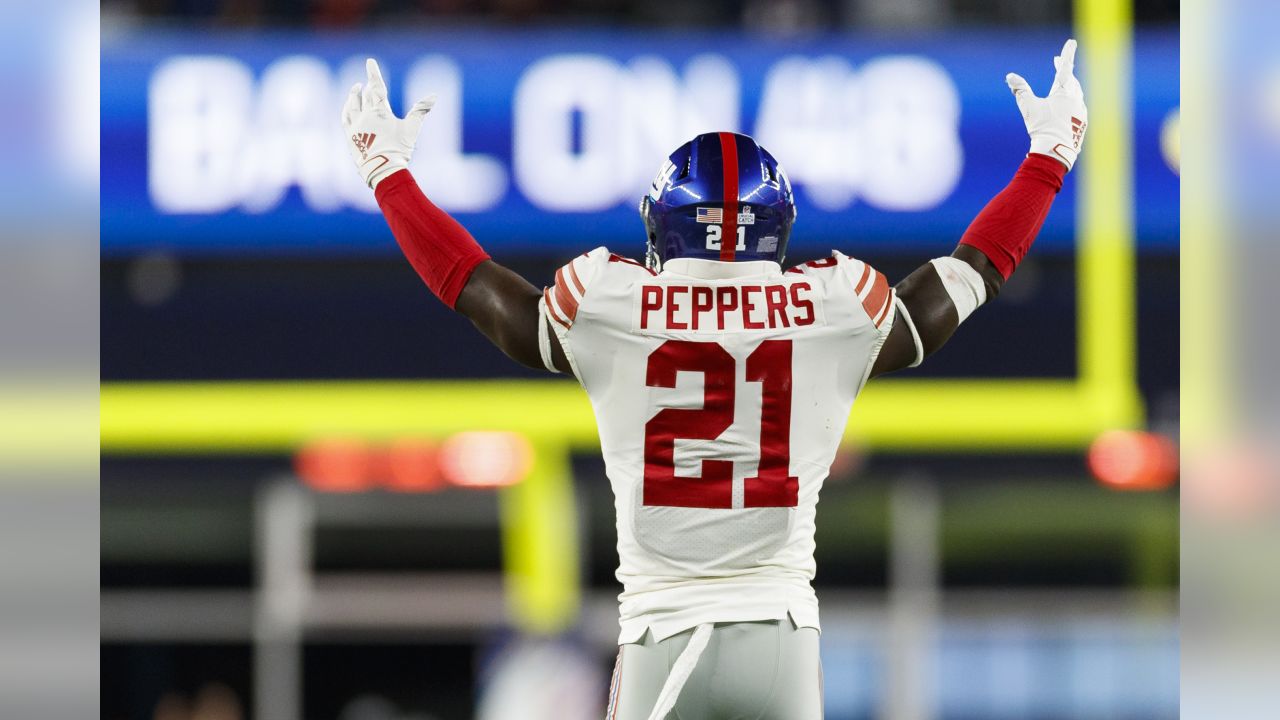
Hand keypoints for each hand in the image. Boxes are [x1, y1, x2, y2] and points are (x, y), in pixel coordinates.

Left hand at [341, 59, 435, 188]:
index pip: (376, 87)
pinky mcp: (350, 137)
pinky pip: (345, 118)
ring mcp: (355, 127)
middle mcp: (364, 116)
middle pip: (364, 95)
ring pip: (351, 105)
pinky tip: (348, 109)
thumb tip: (434, 95)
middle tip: (367, 80)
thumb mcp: (412, 129)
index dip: (373, 73)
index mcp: (379, 111)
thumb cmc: (398, 150)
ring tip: (355, 89)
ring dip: (353, 96)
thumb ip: (421, 110)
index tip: (369, 61)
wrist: (381, 170)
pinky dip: (347, 110)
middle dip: (367, 86)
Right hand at [1005, 39, 1087, 170]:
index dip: (1067, 54)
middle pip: (1071, 79)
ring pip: (1077, 91)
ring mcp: (1081, 110)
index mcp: (1063, 92)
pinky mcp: (1083, 122)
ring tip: (1065, 81)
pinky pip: (1079, 105)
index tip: (1072, 42)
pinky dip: (1074, 99)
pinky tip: (1072, 103)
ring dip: (1070, 84)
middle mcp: (1075, 98)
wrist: (1056, 150)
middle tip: (1057, 61)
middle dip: (1064, 69)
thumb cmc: (1042, 128)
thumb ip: (1020, 90)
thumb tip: (1010, 76)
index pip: (1065, 68)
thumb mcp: (1028, 107)